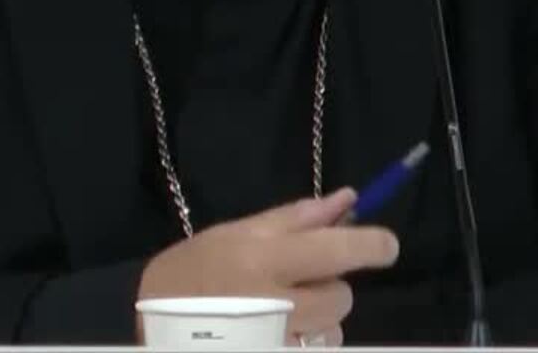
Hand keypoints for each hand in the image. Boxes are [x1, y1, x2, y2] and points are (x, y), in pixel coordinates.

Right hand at [137, 188, 400, 346]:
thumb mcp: (234, 234)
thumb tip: (348, 200)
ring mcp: (279, 342)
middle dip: (328, 286)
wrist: (150, 329)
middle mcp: (275, 306)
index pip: (338, 251)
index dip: (372, 245)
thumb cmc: (191, 273)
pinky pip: (317, 350)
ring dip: (317, 320)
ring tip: (278, 313)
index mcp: (264, 261)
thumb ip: (295, 218)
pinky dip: (306, 342)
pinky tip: (275, 335)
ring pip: (333, 329)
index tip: (386, 245)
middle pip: (341, 296)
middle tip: (294, 281)